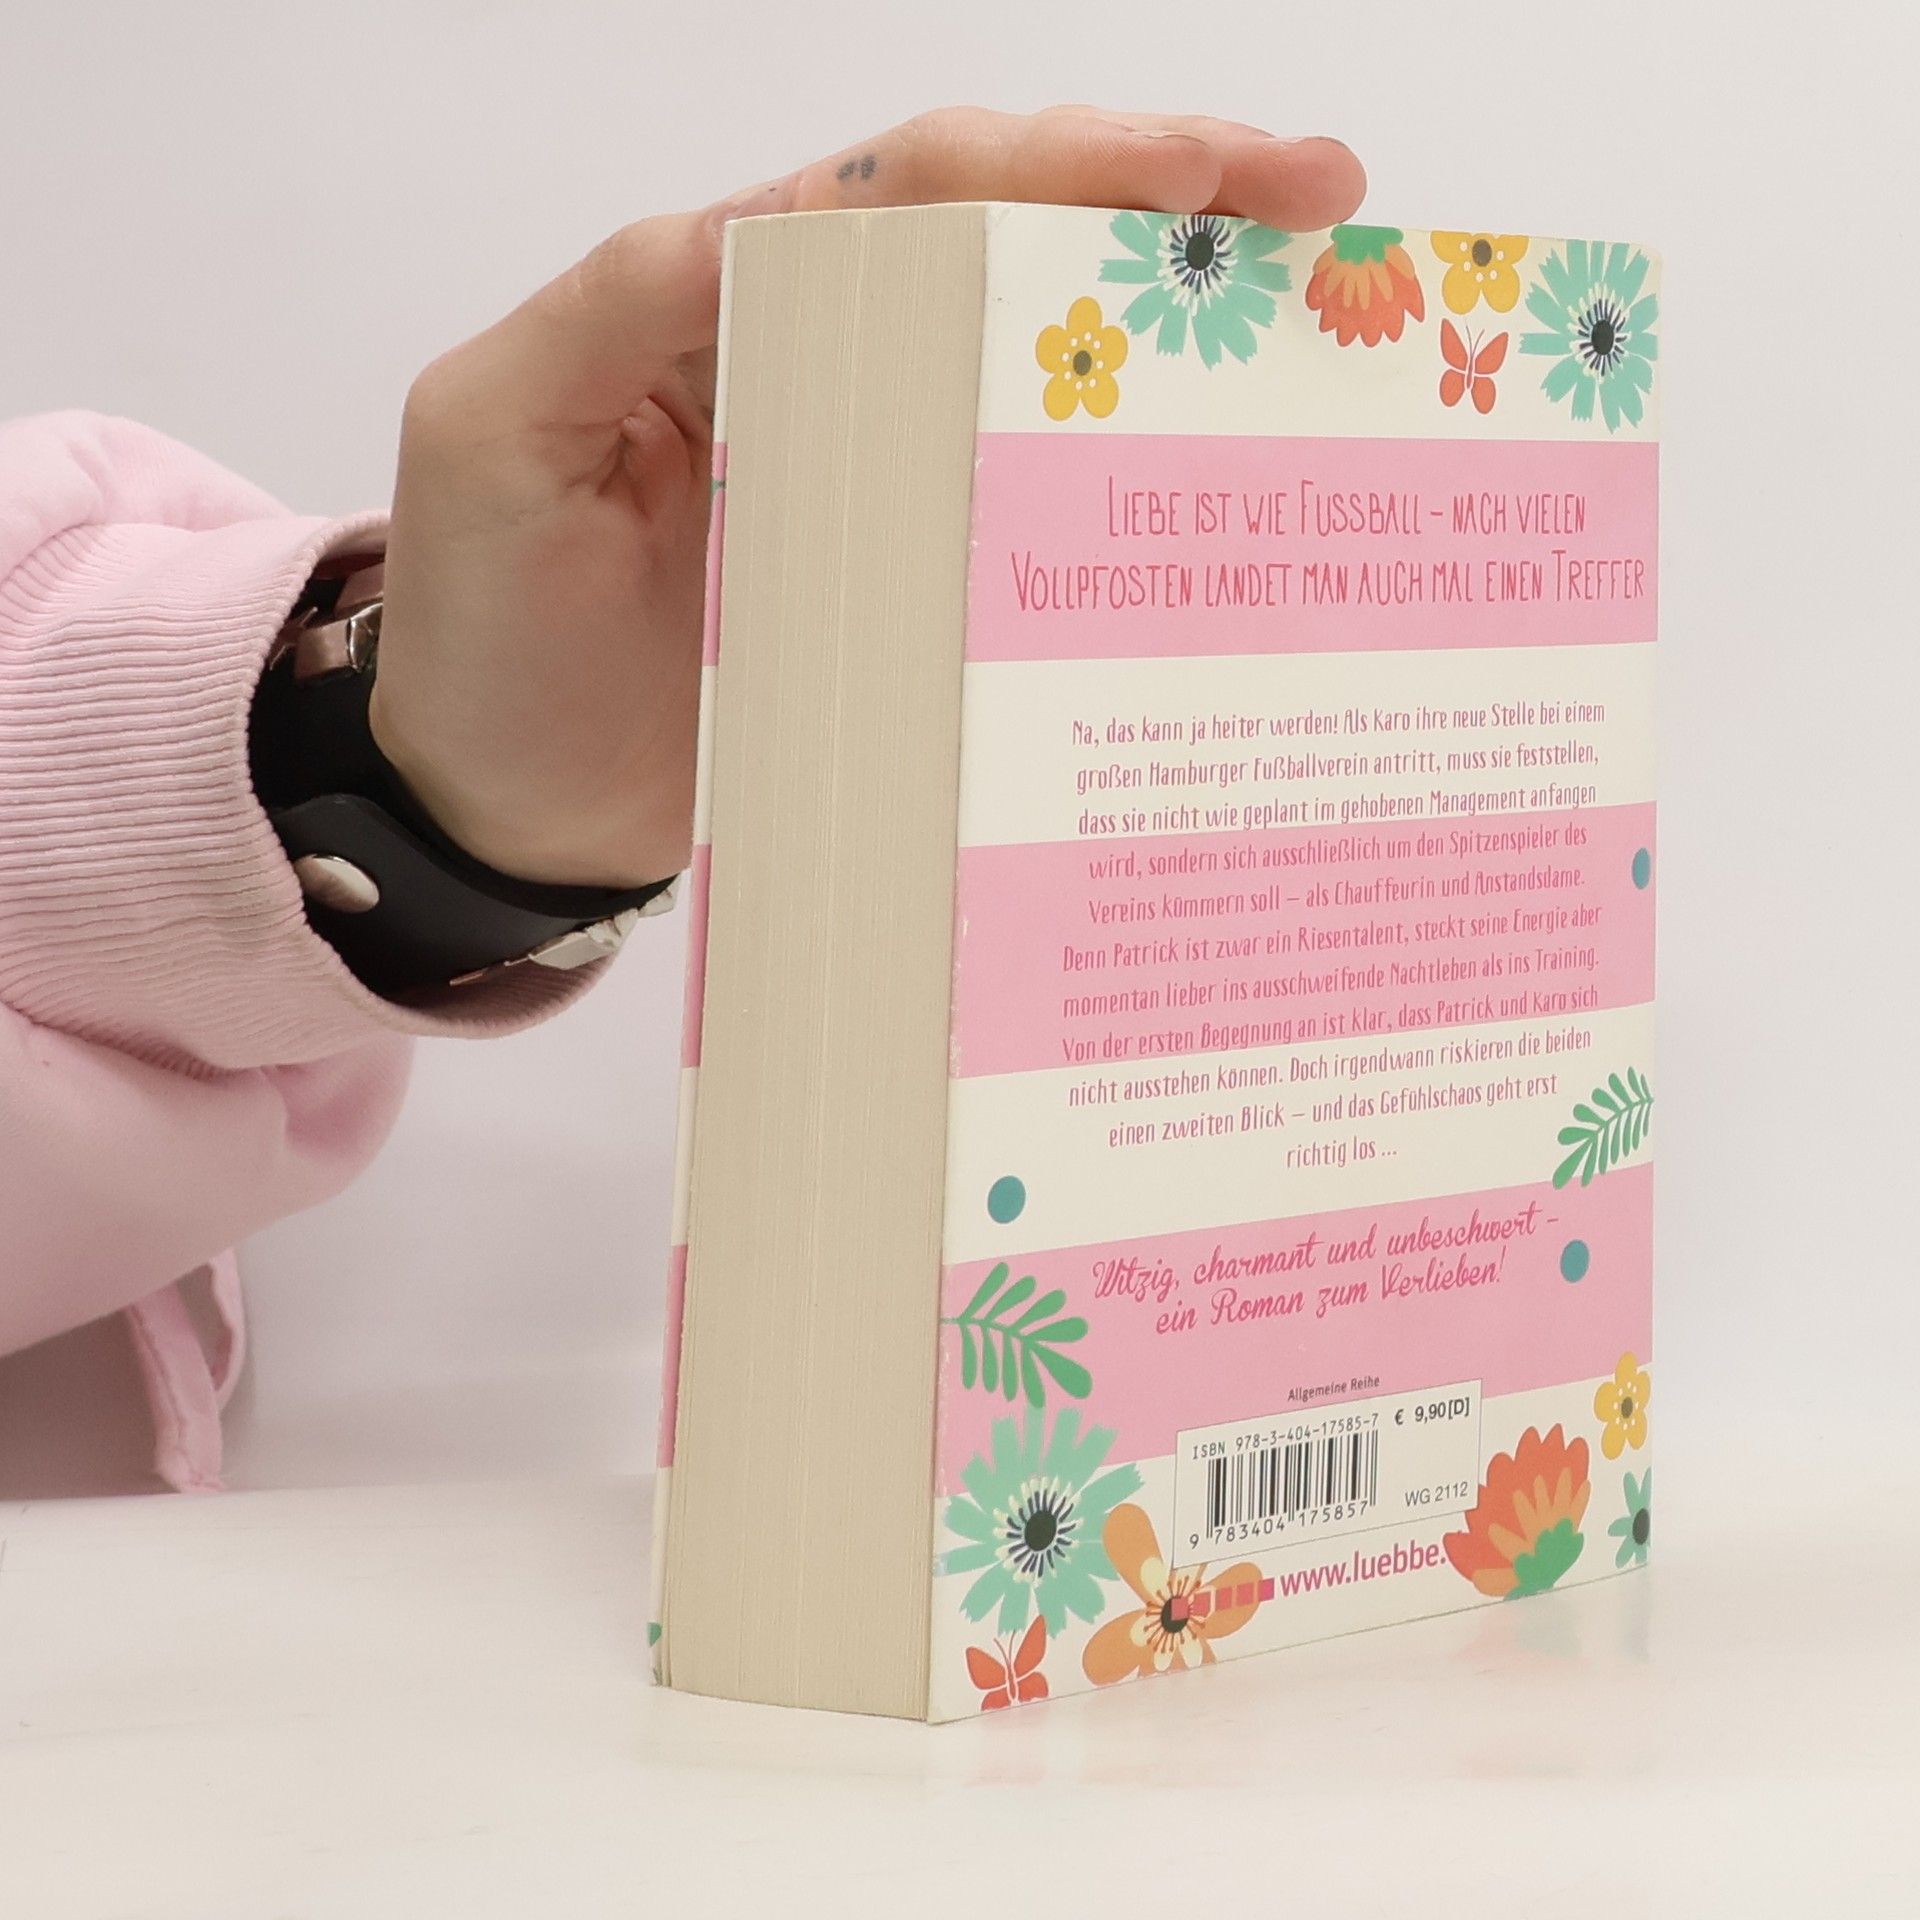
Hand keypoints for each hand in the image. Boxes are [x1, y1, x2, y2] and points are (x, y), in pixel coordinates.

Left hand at [375, 108, 1366, 887]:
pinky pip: (1021, 508)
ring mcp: (873, 480)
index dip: (1053, 161)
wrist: (500, 808)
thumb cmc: (481, 630)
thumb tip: (763, 222)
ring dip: (1170, 324)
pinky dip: (1118, 475)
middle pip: (1004, 247)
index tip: (1200, 170)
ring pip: (1033, 366)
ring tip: (1315, 298)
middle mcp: (819, 371)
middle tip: (1318, 200)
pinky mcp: (902, 588)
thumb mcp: (499, 433)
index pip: (907, 192)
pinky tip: (1218, 461)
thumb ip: (619, 304)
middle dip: (1164, 201)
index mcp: (728, 304)